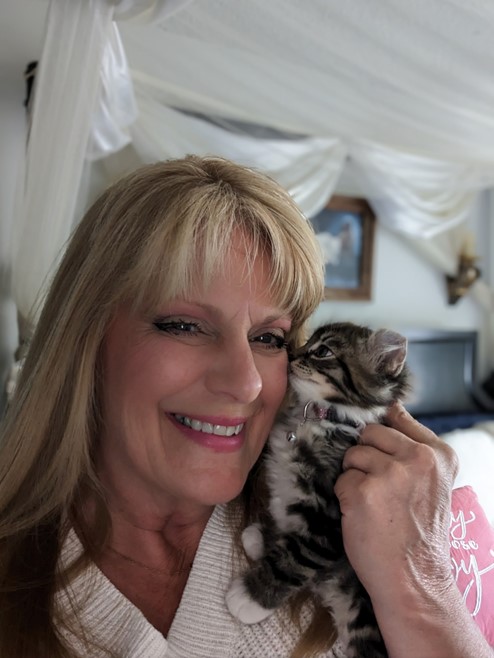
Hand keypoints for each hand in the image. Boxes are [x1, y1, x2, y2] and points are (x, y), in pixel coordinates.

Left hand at [334, 402, 457, 609]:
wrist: (414, 580)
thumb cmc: (420, 533)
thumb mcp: (433, 484)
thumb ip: (414, 447)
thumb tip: (391, 407)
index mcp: (438, 455)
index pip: (397, 416)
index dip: (380, 430)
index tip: (375, 441)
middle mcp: (416, 458)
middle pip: (369, 433)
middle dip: (365, 456)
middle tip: (376, 485)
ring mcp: (389, 474)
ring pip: (352, 456)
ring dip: (354, 477)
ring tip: (372, 504)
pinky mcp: (362, 491)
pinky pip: (340, 480)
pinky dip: (344, 497)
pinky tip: (362, 515)